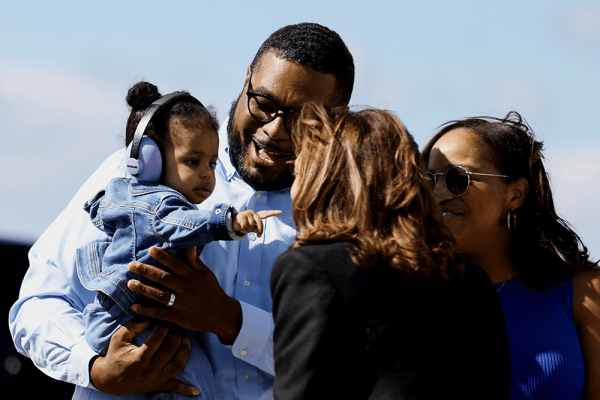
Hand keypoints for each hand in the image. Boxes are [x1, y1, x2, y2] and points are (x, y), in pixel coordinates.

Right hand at [90, 319, 197, 395]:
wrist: (109, 379)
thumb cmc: (116, 355)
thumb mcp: (119, 338)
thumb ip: (134, 326)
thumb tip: (150, 319)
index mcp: (139, 358)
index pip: (158, 339)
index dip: (164, 327)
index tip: (165, 322)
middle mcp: (149, 370)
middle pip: (170, 350)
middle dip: (176, 337)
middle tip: (178, 329)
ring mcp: (155, 379)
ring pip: (176, 366)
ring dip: (185, 353)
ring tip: (187, 341)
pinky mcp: (158, 386)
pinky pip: (174, 387)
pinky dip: (186, 389)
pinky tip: (196, 391)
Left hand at [128, 246, 242, 342]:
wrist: (221, 315)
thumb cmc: (212, 290)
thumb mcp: (206, 273)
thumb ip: (194, 260)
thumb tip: (189, 243)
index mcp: (193, 277)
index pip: (176, 264)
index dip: (163, 257)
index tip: (150, 250)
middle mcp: (186, 289)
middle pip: (164, 278)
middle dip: (146, 271)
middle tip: (131, 265)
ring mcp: (181, 304)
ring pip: (160, 295)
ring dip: (143, 289)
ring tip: (130, 283)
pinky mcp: (178, 317)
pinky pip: (160, 313)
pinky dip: (146, 310)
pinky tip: (134, 306)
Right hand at [233, 210, 281, 236]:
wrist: (233, 222)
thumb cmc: (244, 225)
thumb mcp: (251, 228)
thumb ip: (256, 228)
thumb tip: (259, 232)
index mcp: (257, 216)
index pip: (266, 214)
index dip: (273, 213)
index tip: (281, 212)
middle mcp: (253, 213)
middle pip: (260, 222)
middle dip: (260, 230)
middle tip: (259, 236)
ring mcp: (248, 214)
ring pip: (251, 226)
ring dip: (248, 230)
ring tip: (244, 228)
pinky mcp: (242, 216)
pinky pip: (245, 226)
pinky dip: (243, 229)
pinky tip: (240, 226)